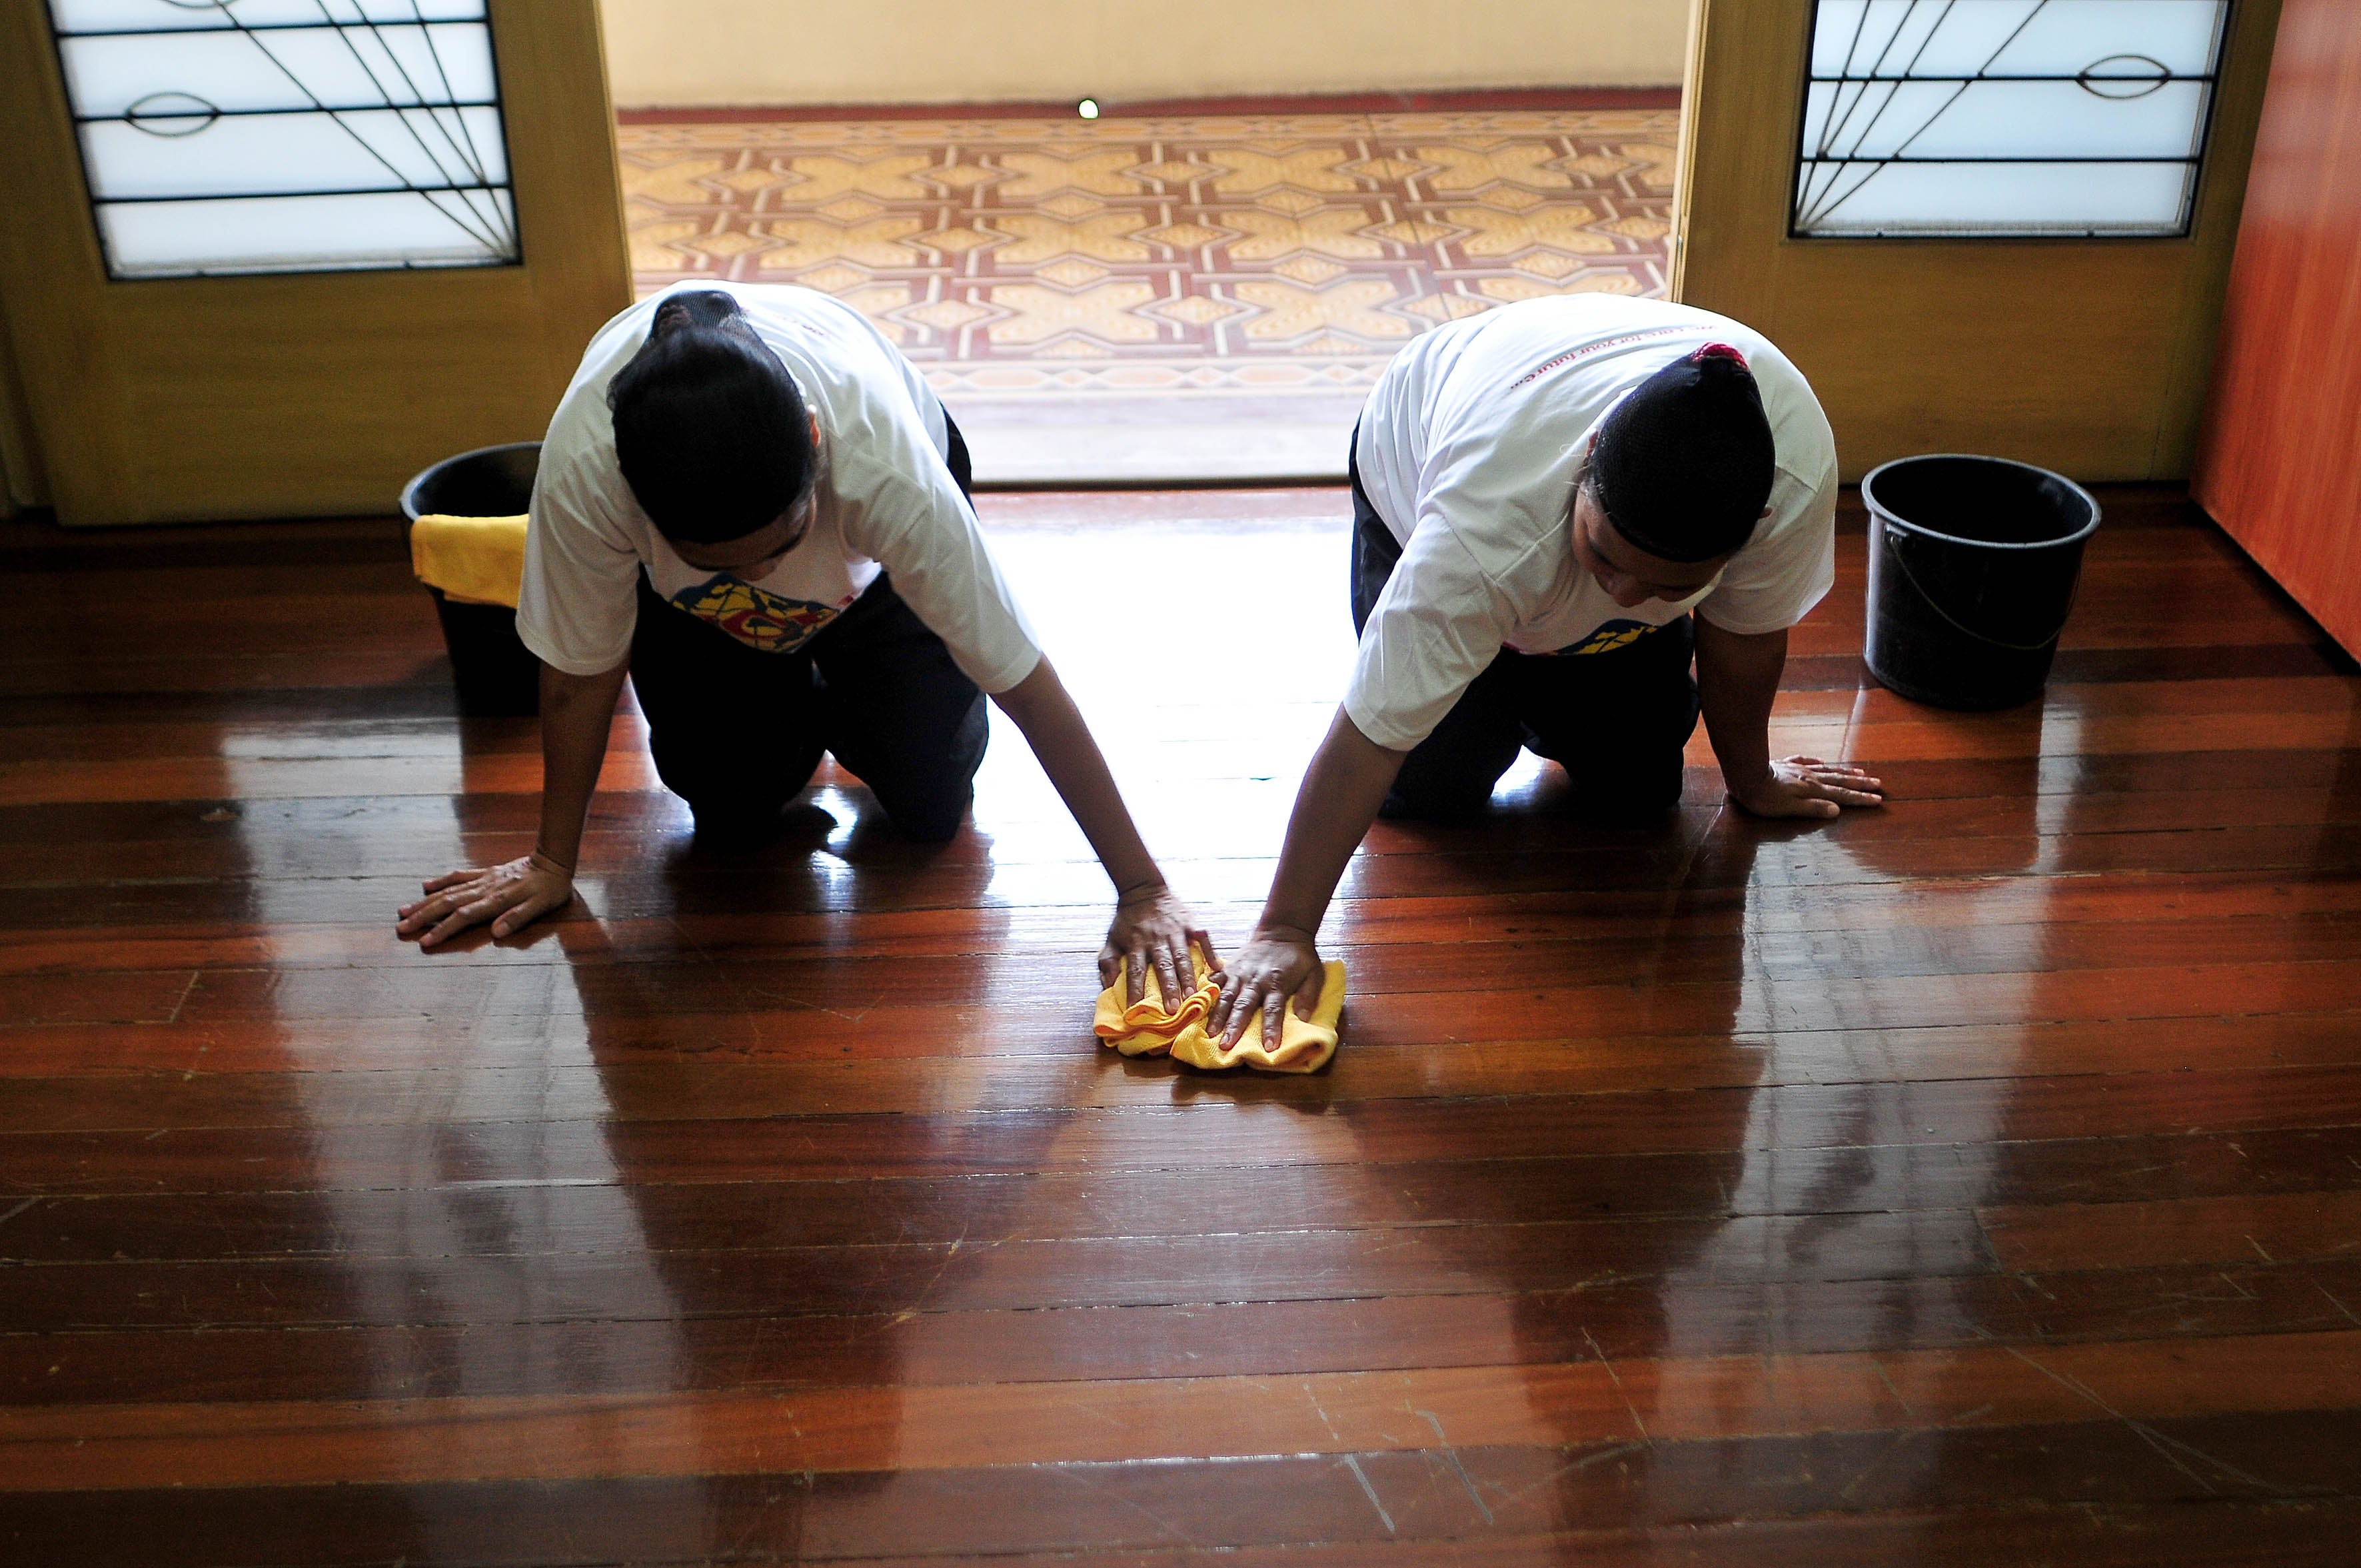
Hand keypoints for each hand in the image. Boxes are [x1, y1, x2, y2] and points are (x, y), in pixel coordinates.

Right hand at [396, 853, 573, 948]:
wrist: (552, 862)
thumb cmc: (549, 889)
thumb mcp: (541, 907)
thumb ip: (518, 918)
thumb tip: (497, 933)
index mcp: (496, 901)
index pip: (464, 917)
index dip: (443, 930)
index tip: (424, 941)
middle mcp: (484, 890)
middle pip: (448, 904)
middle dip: (423, 917)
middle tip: (400, 927)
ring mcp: (482, 880)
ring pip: (448, 891)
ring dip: (425, 902)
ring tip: (403, 911)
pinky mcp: (484, 873)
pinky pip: (458, 876)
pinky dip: (441, 881)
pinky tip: (425, 886)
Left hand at [1099, 882, 1211, 1006]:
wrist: (1143, 889)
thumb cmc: (1126, 920)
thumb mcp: (1110, 939)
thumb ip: (1108, 962)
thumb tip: (1109, 985)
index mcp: (1135, 943)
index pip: (1134, 971)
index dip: (1134, 991)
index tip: (1135, 1010)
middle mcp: (1156, 937)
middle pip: (1163, 966)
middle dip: (1168, 988)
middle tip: (1174, 1009)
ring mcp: (1175, 929)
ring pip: (1182, 956)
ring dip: (1188, 976)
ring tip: (1194, 995)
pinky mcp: (1189, 922)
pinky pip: (1202, 938)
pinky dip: (1211, 952)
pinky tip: (1217, 969)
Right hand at [1207, 924, 1324, 1051]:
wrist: (1282, 931)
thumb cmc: (1300, 957)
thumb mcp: (1314, 973)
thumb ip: (1309, 996)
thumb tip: (1303, 1018)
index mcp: (1277, 983)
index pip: (1274, 1010)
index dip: (1271, 1029)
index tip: (1269, 1048)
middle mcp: (1256, 980)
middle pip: (1243, 1006)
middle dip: (1234, 1027)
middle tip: (1226, 1046)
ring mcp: (1240, 973)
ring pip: (1226, 997)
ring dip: (1217, 1016)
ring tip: (1209, 1033)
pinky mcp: (1230, 967)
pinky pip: (1216, 981)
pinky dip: (1207, 993)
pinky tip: (1196, 1005)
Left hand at [1730, 756, 1884, 818]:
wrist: (1745, 774)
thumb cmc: (1764, 798)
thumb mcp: (1788, 809)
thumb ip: (1813, 808)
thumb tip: (1837, 810)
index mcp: (1812, 790)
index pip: (1842, 795)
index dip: (1860, 798)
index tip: (1878, 800)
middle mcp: (1810, 778)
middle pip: (1840, 780)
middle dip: (1860, 783)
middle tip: (1879, 783)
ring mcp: (1798, 769)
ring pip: (1827, 769)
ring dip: (1845, 772)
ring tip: (1861, 772)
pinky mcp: (1786, 764)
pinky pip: (1806, 761)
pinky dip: (1817, 762)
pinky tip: (1822, 762)